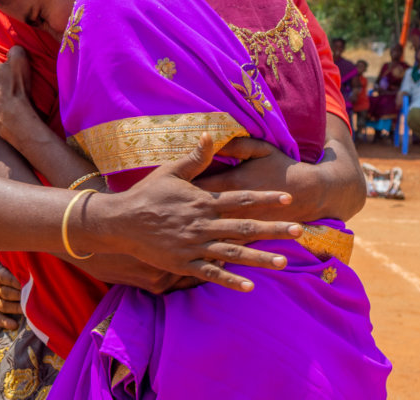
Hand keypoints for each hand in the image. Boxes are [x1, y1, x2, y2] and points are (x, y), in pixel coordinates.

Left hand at [0, 255, 21, 329]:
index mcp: (2, 274)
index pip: (9, 277)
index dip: (15, 281)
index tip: (22, 283)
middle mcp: (4, 289)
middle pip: (13, 293)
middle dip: (19, 295)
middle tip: (27, 297)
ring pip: (8, 306)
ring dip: (15, 308)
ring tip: (25, 311)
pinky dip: (6, 322)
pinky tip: (14, 325)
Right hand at [88, 133, 300, 292]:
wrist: (119, 222)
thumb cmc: (146, 194)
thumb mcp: (171, 171)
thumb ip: (195, 157)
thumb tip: (211, 133)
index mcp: (203, 201)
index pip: (241, 199)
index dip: (266, 198)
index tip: (288, 198)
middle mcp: (203, 224)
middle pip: (245, 227)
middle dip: (274, 229)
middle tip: (299, 230)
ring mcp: (194, 246)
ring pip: (234, 253)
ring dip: (260, 258)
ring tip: (284, 262)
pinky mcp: (184, 264)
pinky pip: (211, 274)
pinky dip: (230, 281)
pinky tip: (250, 287)